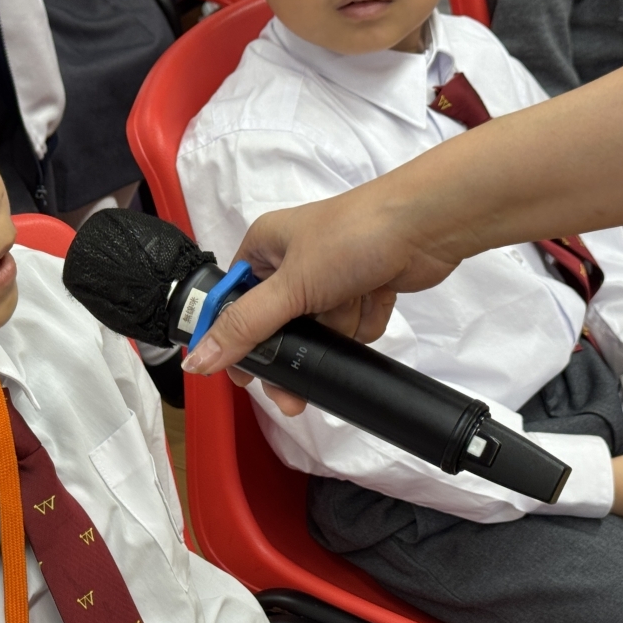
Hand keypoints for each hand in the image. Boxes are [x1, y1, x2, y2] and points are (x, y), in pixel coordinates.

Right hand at [182, 183, 459, 388]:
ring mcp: (329, 276)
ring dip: (337, 332)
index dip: (236, 340)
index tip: (246, 377)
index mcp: (264, 247)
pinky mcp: (361, 288)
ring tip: (353, 309)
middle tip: (294, 397)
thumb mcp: (289, 287)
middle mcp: (292, 261)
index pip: (233, 303)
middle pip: (277, 326)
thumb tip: (196, 361)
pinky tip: (375, 300)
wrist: (426, 225)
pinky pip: (350, 327)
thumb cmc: (351, 239)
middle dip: (295, 354)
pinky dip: (363, 322)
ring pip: (319, 332)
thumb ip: (244, 328)